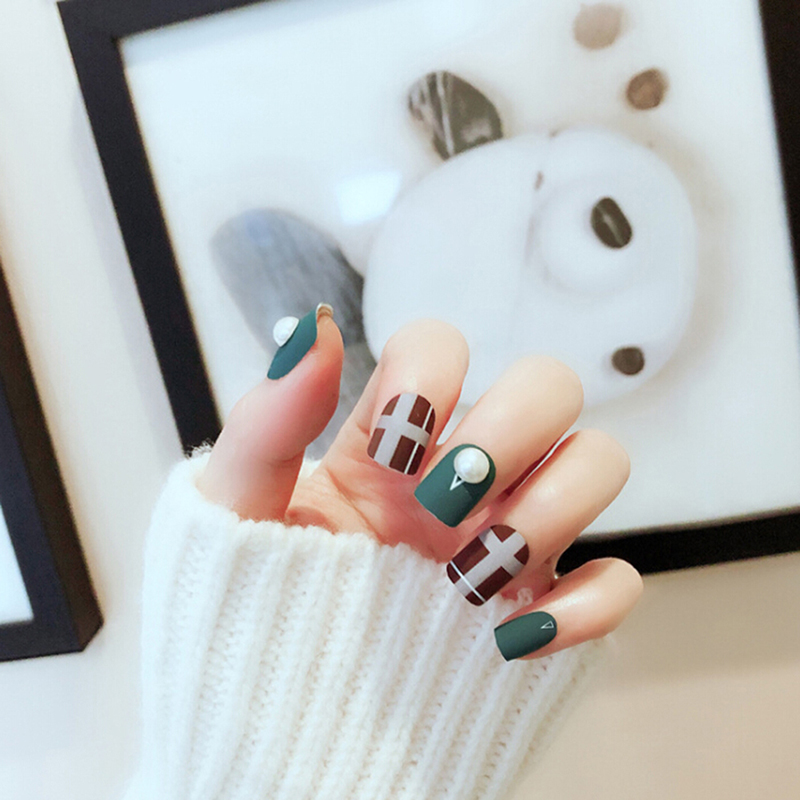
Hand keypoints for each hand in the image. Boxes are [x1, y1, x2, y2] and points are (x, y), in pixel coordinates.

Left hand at [198, 309, 641, 659]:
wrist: (278, 701)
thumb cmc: (252, 594)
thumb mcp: (237, 508)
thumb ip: (267, 420)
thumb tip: (312, 328)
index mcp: (393, 432)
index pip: (441, 343)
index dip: (430, 373)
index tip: (391, 450)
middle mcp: (464, 466)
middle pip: (548, 384)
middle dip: (508, 429)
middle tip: (444, 499)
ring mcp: (510, 529)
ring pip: (597, 461)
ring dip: (551, 508)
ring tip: (472, 573)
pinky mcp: (542, 600)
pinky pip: (617, 580)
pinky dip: (588, 606)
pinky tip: (517, 636)